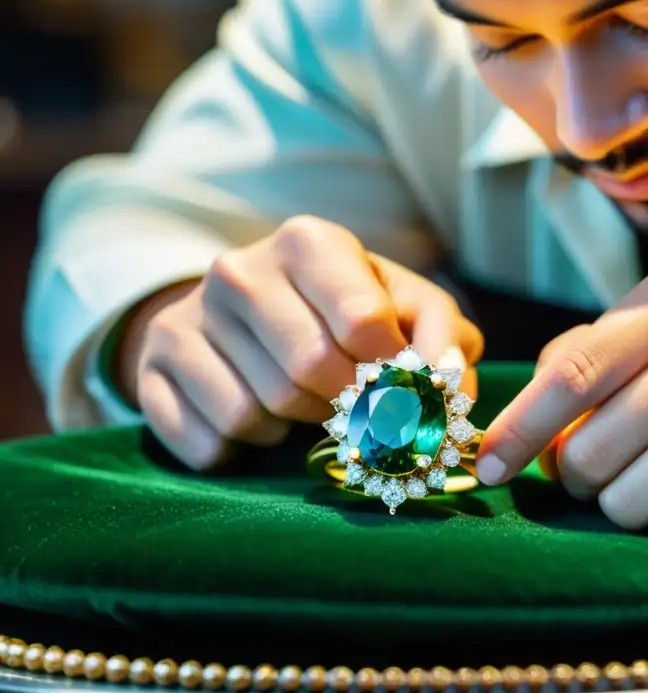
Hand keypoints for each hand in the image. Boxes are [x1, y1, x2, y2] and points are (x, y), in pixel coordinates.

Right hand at [125, 216, 482, 469]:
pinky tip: (257, 420)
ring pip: (258, 411)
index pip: (363, 322)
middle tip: (352, 404)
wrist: (248, 313)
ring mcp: (188, 316)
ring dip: (295, 426)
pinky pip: (209, 441)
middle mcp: (240, 268)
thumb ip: (441, 337)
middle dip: (344, 405)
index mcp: (310, 242)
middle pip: (310, 371)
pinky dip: (244, 450)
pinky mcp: (154, 366)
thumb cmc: (347, 312)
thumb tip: (449, 386)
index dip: (390, 371)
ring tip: (302, 403)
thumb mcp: (404, 306)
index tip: (398, 383)